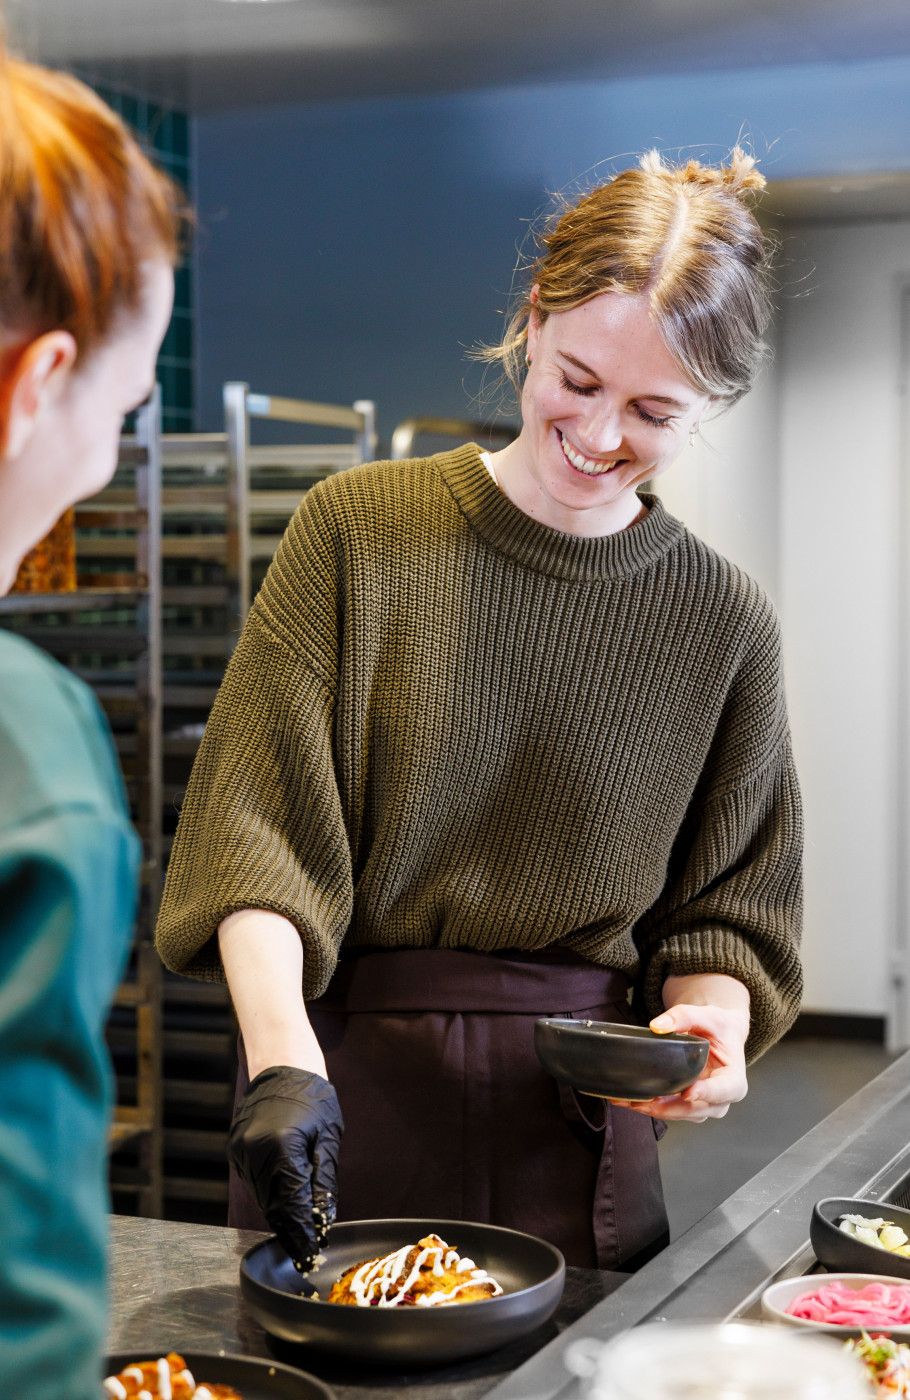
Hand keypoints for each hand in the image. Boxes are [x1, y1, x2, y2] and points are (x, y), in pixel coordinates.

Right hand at [228, 1065, 342, 1269]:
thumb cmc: (312, 1098)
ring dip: (280, 1215)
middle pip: (273, 1206)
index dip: (302, 1233)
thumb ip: (324, 1181)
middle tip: (306, 1249)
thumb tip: (323, 1218)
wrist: (283, 1066)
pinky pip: (255, 1183)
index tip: (310, 1254)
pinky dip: (270, 1195)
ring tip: (299, 1230)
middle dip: (290, 1230)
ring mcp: (240, 1152)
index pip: (292, 1205)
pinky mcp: (235, 1151)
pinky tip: (285, 1201)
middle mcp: (255, 1152)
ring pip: (262, 1198)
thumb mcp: (327, 1138)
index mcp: (282, 1148)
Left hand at [609, 1001, 749, 1123]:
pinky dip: (652, 1107)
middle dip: (670, 1108)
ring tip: (632, 1102)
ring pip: (681, 1114)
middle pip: (697, 1109)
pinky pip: (671, 1111)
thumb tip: (656, 1026)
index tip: (688, 1093)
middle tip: (646, 1102)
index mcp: (733, 1078)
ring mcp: (704, 1105)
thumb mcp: (707, 1015)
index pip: (724, 1090)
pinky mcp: (688, 1105)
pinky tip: (632, 1101)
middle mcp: (721, 1098)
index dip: (707, 1093)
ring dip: (656, 1110)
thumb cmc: (718, 1028)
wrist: (719, 1036)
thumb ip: (684, 1016)